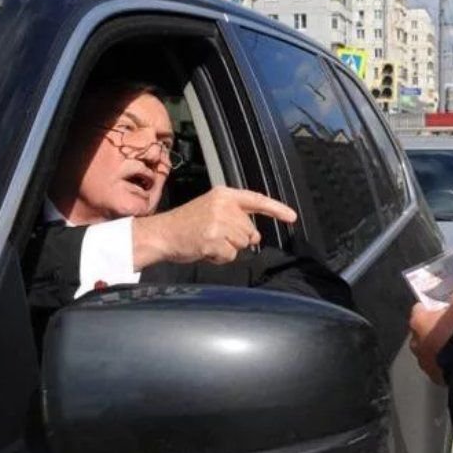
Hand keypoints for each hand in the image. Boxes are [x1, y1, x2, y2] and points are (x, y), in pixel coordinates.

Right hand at [132, 187, 297, 268]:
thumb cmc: (186, 225)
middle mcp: (223, 206)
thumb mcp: (212, 211)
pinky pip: (231, 255)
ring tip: (207, 241)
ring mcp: (219, 222)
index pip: (256, 200)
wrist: (161, 234)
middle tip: (213, 235)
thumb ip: (236, 219)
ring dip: (227, 249)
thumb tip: (255, 235)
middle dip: (236, 238)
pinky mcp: (213, 239)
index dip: (276, 209)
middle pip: (250, 230)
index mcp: (224, 195)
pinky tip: (205, 250)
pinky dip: (220, 258)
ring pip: (242, 244)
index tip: (292, 217)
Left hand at [409, 292, 452, 384]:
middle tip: (451, 326)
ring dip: (439, 347)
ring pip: (429, 351)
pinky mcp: (434, 377)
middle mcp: (415, 342)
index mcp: (417, 322)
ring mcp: (423, 362)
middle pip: (422, 332)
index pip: (419, 309)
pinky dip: (447, 362)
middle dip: (434, 329)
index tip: (443, 307)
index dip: (432, 307)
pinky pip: (439, 366)